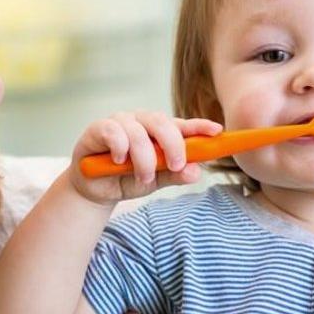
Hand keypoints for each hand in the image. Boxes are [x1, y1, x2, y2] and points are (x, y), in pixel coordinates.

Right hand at [69, 111, 221, 204]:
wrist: (96, 191)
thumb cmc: (127, 179)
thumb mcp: (155, 182)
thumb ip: (174, 175)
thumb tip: (197, 171)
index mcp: (158, 132)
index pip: (181, 125)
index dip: (199, 126)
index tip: (217, 131)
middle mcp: (141, 122)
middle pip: (162, 122)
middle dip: (173, 145)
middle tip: (176, 165)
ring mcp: (120, 122)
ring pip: (138, 132)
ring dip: (144, 159)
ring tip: (143, 178)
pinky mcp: (98, 128)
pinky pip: (113, 132)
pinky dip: (120, 148)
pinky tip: (118, 161)